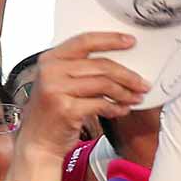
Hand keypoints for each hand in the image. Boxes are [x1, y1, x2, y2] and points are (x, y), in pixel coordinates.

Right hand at [17, 33, 146, 157]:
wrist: (37, 141)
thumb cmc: (53, 112)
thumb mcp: (60, 83)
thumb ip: (81, 70)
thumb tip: (119, 65)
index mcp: (50, 59)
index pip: (85, 41)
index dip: (111, 39)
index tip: (131, 41)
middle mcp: (50, 71)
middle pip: (101, 65)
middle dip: (128, 75)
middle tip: (143, 84)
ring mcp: (55, 89)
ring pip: (104, 84)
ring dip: (125, 92)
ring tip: (136, 98)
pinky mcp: (65, 108)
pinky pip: (101, 104)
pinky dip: (116, 107)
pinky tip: (122, 110)